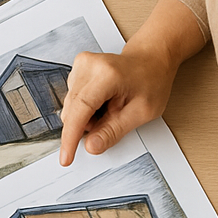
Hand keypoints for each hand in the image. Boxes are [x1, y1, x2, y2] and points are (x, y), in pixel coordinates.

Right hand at [59, 47, 176, 165]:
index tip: (66, 157)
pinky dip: (86, 106)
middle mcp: (88, 65)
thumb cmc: (151, 81)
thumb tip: (91, 146)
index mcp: (107, 75)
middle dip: (88, 125)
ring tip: (111, 106)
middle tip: (113, 118)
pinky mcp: (76, 67)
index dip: (71, 136)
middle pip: (72, 110)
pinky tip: (103, 99)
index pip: (81, 109)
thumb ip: (114, 131)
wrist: (151, 59)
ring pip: (70, 106)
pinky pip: (72, 98)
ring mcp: (80, 64)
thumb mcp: (141, 112)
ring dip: (87, 115)